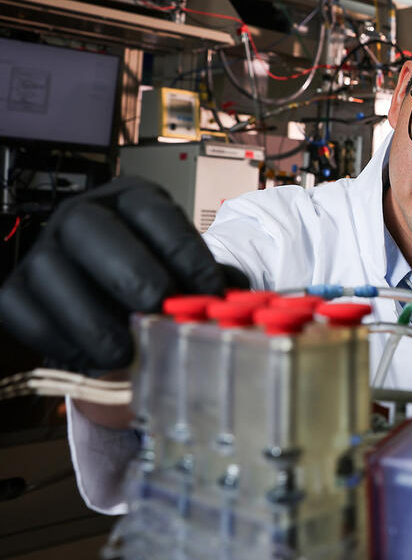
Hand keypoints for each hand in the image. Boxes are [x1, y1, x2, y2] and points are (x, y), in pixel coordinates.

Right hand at [0, 176, 246, 370]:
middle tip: (156, 309)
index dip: (183, 251)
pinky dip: (58, 339)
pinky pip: (24, 312)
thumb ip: (211, 280)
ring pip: (49, 273)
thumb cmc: (157, 277)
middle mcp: (80, 216)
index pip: (153, 214)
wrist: (113, 299)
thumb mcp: (188, 267)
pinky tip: (92, 358)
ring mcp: (43, 251)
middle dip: (127, 271)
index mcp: (131, 201)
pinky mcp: (17, 289)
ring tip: (125, 351)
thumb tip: (240, 300)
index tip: (209, 291)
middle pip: (88, 228)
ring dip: (90, 318)